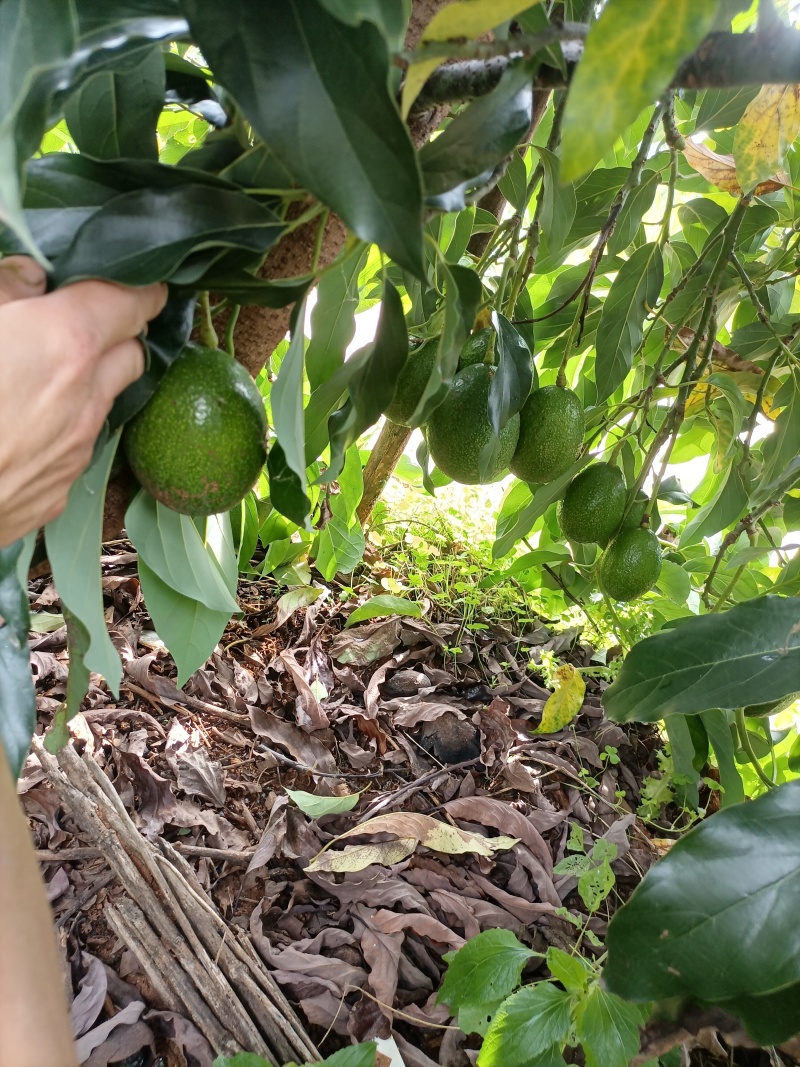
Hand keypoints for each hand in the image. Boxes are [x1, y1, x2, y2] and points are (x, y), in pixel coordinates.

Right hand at [0, 257, 166, 547]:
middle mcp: (85, 399)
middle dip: (118, 336)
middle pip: (132, 355)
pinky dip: (59, 431)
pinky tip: (19, 432)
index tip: (140, 284)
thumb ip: (4, 289)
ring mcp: (75, 452)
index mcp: (66, 343)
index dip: (140, 289)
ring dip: (87, 385)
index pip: (133, 303)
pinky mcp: (57, 495)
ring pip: (103, 404)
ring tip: (39, 379)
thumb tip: (34, 277)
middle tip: (86, 324)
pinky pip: (73, 450)